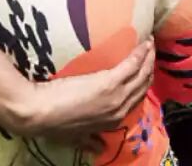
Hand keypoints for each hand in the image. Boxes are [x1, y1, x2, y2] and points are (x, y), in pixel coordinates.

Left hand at [15, 39, 155, 149]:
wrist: (40, 112)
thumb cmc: (53, 122)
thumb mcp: (75, 136)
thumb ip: (89, 140)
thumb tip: (99, 148)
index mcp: (113, 121)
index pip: (135, 101)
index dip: (142, 86)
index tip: (145, 72)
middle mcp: (120, 109)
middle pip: (142, 86)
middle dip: (149, 69)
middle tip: (152, 54)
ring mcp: (117, 96)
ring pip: (141, 75)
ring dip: (148, 59)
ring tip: (150, 45)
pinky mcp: (109, 82)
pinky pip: (131, 65)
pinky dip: (140, 54)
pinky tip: (145, 43)